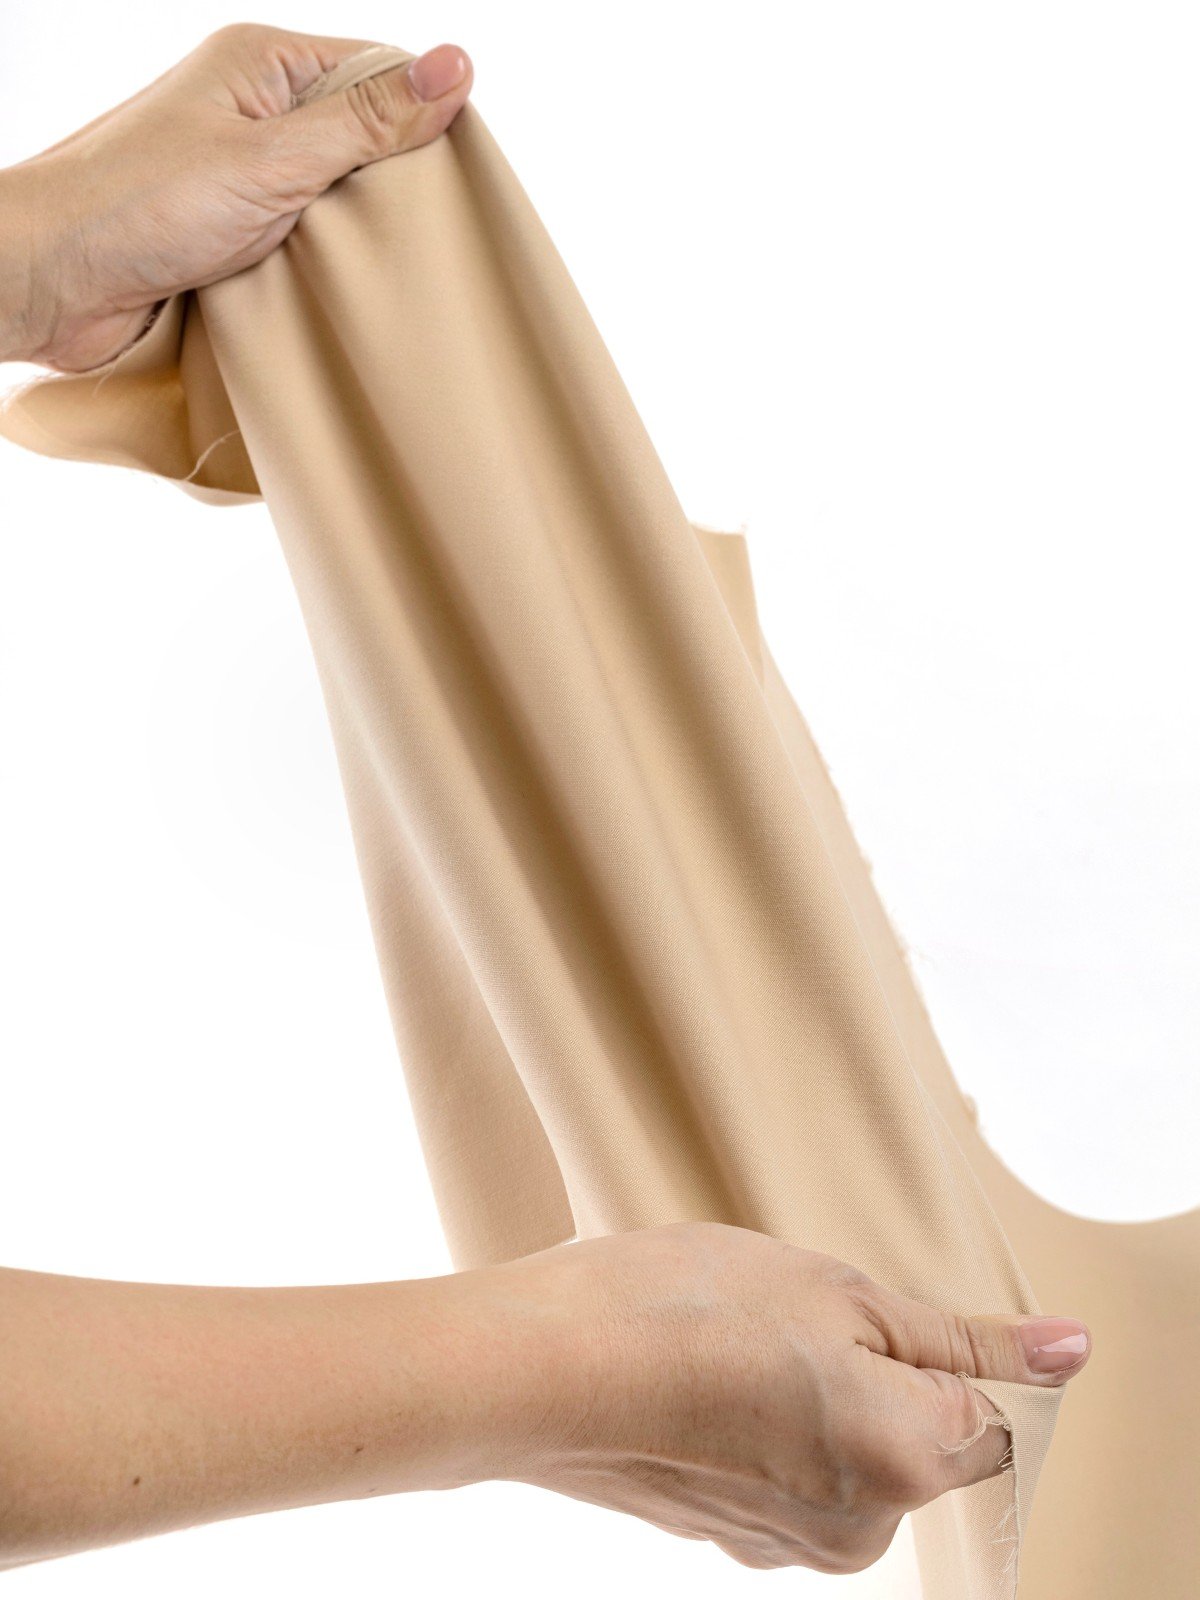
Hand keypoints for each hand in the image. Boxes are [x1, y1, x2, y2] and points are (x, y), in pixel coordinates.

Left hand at [0, 24, 472, 371]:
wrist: (49, 282)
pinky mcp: (227, 234)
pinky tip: (339, 292)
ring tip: (386, 270)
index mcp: (261, 66)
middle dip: (392, 189)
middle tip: (429, 237)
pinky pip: (297, 244)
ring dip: (353, 239)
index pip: (377, 73)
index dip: (424, 120)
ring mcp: (238, 174)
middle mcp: (250, 112)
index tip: (463, 178)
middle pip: (359, 139)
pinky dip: (318, 270)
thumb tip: (457, 65)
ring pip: (330, 200)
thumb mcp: (274, 159)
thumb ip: (368, 121)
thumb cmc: (139, 207)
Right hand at [0, 1224, 1089, 1570]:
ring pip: (852, 1450)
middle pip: (919, 1436)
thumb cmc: (680, 1307)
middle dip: (877, 1369)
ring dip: (819, 1393)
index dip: (931, 1346)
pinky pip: (792, 1472)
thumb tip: (1071, 1350)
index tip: (862, 1312)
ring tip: (735, 1336)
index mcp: (907, 1462)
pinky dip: (768, 1423)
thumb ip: (961, 1338)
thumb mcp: (835, 1289)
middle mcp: (863, 1531)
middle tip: (787, 1309)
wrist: (538, 1366)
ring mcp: (791, 1546)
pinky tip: (705, 1376)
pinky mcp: (733, 1539)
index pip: (988, 1411)